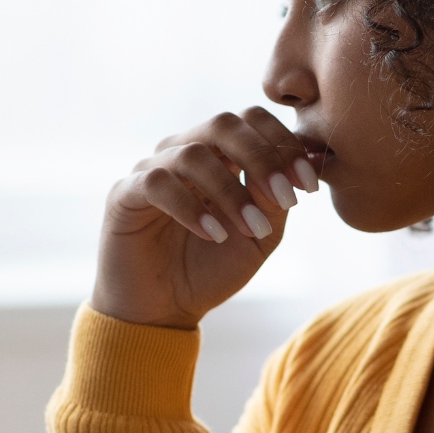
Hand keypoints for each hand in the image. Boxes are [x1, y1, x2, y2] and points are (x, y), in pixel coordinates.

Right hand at [92, 107, 321, 328]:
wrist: (164, 311)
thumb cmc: (211, 270)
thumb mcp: (259, 237)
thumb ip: (275, 199)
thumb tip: (305, 161)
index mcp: (219, 156)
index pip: (251, 121)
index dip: (284, 146)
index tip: (309, 186)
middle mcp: (184, 153)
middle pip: (223, 123)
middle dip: (262, 157)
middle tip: (286, 197)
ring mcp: (151, 170)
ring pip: (192, 154)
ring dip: (230, 191)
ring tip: (251, 229)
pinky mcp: (124, 194)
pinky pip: (158, 183)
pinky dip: (191, 207)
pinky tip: (214, 235)